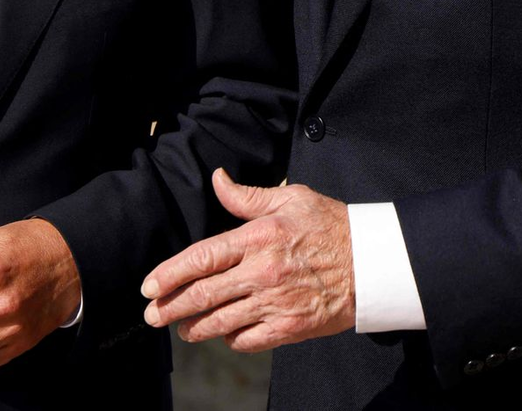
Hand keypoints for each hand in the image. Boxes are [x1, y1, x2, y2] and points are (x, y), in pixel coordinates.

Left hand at [140, 168, 354, 351]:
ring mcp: (274, 303)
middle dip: (171, 307)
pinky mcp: (288, 327)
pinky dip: (230, 338)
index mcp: (260, 237)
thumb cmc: (330, 224)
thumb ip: (247, 196)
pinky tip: (224, 332)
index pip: (203, 257)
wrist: (371, 262)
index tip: (149, 285)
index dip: (171, 273)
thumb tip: (217, 179)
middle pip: (203, 295)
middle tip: (152, 314)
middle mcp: (262, 272)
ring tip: (183, 328)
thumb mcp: (291, 198)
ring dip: (194, 327)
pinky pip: (246, 340)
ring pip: (220, 322)